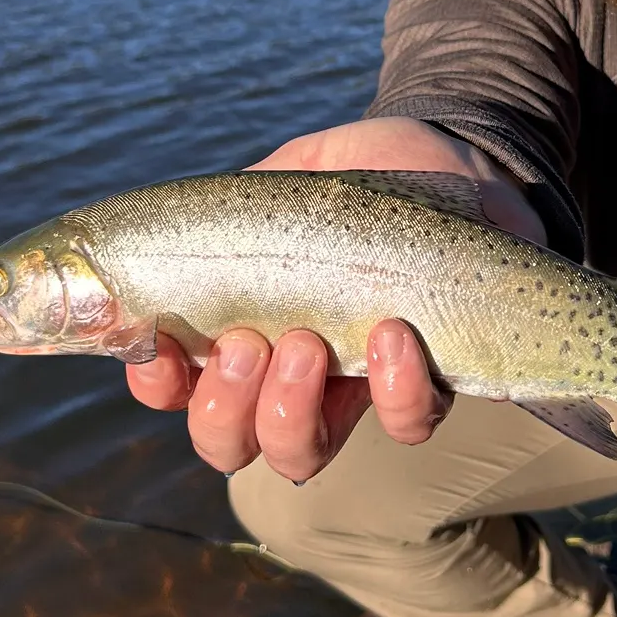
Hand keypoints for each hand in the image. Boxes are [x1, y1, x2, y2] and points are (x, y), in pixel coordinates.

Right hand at [125, 117, 546, 480]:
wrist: (459, 161)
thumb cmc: (362, 179)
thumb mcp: (288, 176)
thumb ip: (235, 205)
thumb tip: (180, 226)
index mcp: (245, 326)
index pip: (178, 385)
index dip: (157, 382)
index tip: (159, 347)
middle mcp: (292, 375)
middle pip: (229, 443)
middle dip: (225, 407)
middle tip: (248, 343)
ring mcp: (357, 387)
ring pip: (302, 454)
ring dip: (289, 412)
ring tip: (308, 345)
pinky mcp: (430, 382)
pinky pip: (407, 422)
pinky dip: (395, 390)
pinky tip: (394, 333)